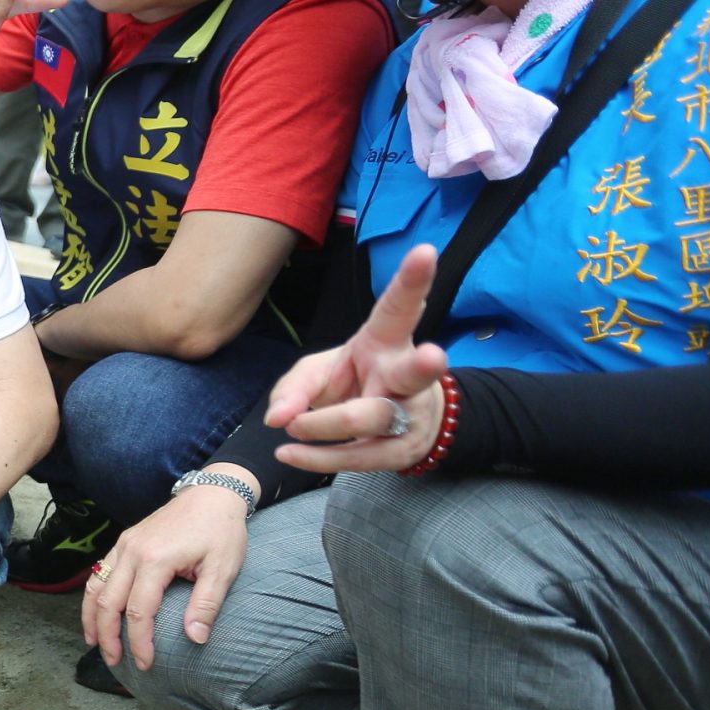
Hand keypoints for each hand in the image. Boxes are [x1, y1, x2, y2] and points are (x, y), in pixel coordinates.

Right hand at [81, 481, 250, 671]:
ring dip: (92, 618)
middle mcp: (132, 551)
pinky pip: (99, 572)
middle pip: (108, 602)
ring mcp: (124, 545)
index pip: (138, 611)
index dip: (139, 641)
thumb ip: (206, 604)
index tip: (145, 664)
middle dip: (108, 636)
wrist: (212, 494)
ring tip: (95, 643)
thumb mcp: (223, 568)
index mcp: (155, 559)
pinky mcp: (124, 542)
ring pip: (95, 587)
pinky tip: (96, 613)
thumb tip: (195, 639)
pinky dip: (93, 597)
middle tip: (115, 662)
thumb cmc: (221, 531)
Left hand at [265, 242, 449, 474]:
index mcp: (387, 341)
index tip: (425, 251)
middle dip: (423, 365)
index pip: (399, 308)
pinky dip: (315, 457)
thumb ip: (294, 389)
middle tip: (431, 355)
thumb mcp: (318, 373)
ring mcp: (408, 416)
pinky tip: (289, 454)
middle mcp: (405, 377)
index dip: (413, 281)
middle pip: (413, 372)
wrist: (390, 424)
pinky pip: (356, 458)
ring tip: (293, 425)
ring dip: (322, 424)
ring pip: (369, 419)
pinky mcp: (400, 452)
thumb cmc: (352, 383)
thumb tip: (278, 418)